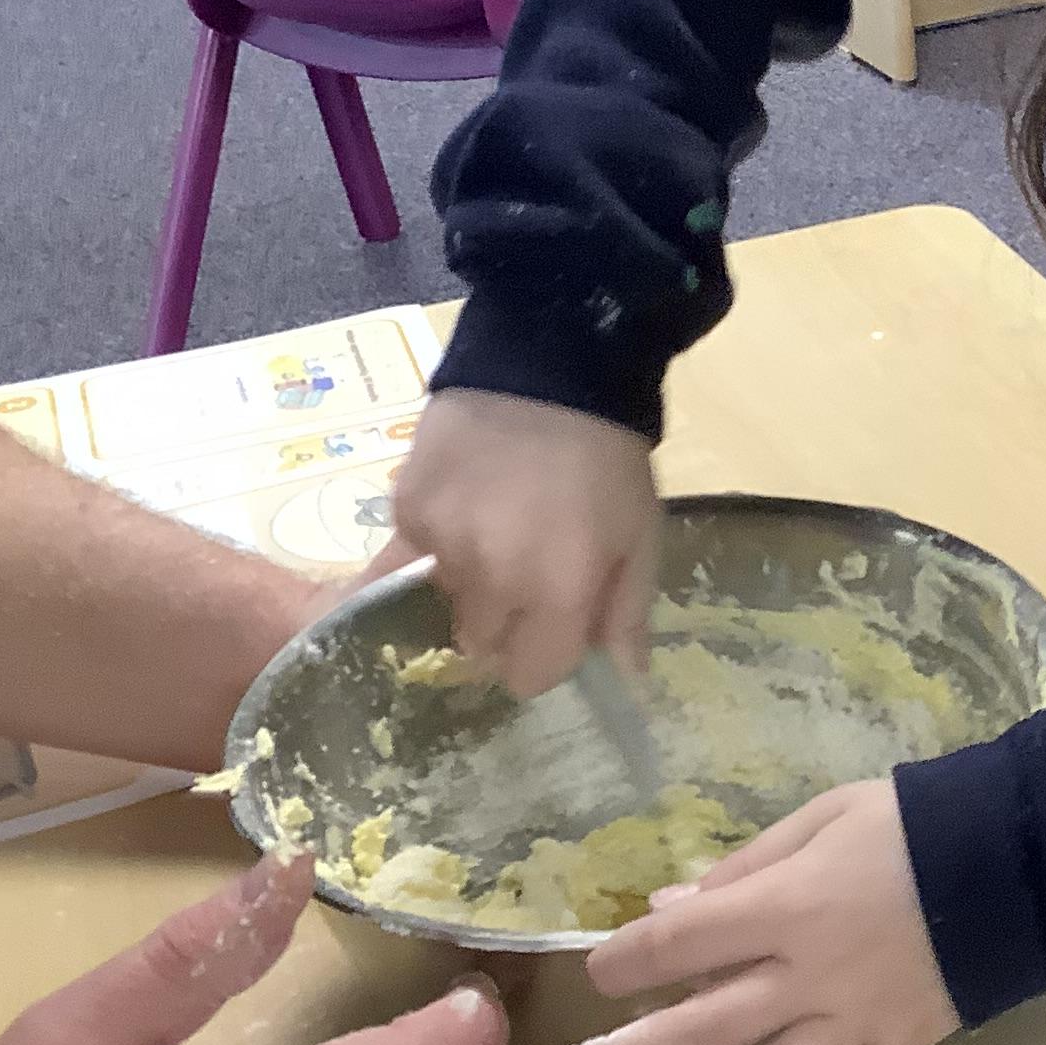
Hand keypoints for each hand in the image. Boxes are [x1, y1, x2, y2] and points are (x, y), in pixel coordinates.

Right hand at [388, 388, 660, 698]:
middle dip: (505, 626)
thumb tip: (626, 681)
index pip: (531, 676)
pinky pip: (411, 557)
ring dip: (468, 586)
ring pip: (444, 603)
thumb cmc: (608, 460)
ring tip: (496, 533)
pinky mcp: (406, 509)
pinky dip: (435, 543)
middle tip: (525, 578)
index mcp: (558, 593)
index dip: (544, 659)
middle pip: (482, 646)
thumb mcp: (640, 536)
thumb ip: (627, 614)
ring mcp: (441, 544)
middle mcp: (492, 580)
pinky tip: (464, 507)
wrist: (550, 363)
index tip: (553, 630)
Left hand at [534, 781, 956, 1044]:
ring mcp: (855, 1027)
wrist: (1022, 862)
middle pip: (701, 1030)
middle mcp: (811, 979)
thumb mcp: (821, 818)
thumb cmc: (912, 826)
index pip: (683, 945)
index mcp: (788, 908)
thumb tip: (666, 909)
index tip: (595, 975)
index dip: (627, 962)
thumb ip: (742, 869)